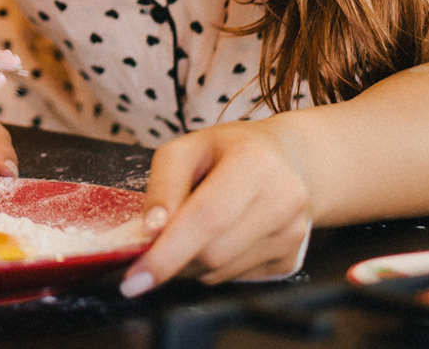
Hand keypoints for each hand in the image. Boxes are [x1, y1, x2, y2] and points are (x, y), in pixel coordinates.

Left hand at [119, 121, 312, 294]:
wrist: (286, 159)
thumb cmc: (228, 151)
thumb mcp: (186, 148)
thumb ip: (163, 185)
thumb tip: (152, 231)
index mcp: (256, 163)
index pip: (207, 218)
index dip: (168, 252)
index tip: (136, 279)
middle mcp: (284, 200)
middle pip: (213, 253)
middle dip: (175, 254)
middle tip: (159, 238)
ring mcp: (292, 235)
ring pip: (221, 272)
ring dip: (193, 260)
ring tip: (197, 226)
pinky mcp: (292, 259)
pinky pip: (235, 278)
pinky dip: (214, 265)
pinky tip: (222, 235)